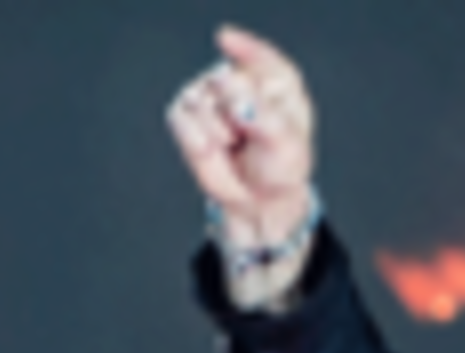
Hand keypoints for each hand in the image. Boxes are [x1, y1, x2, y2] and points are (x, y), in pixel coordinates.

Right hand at [165, 25, 315, 262]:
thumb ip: (259, 110)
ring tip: (234, 143)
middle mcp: (240, 80)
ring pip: (198, 98)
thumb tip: (224, 81)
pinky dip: (197, 139)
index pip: (261, 56)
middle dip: (234, 110)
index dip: (244, 48)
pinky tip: (215, 148)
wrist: (259, 199)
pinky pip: (180, 117)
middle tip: (247, 134)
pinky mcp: (184, 114)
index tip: (226, 40)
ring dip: (217, 129)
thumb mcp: (284, 142)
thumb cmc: (279, 166)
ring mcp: (208, 93)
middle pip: (223, 78)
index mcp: (276, 81)